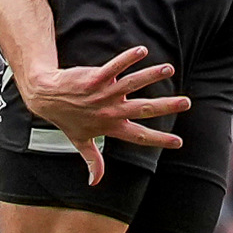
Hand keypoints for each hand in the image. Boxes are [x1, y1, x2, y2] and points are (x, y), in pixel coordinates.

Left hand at [18, 46, 189, 184]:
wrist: (46, 97)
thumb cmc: (66, 118)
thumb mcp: (80, 142)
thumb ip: (93, 160)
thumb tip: (94, 182)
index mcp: (110, 127)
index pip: (139, 136)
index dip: (159, 140)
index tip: (179, 142)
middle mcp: (110, 111)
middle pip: (143, 109)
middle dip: (166, 106)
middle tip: (186, 102)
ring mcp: (103, 94)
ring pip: (131, 84)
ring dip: (151, 75)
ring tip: (169, 68)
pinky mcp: (95, 78)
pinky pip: (114, 67)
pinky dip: (127, 58)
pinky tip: (142, 51)